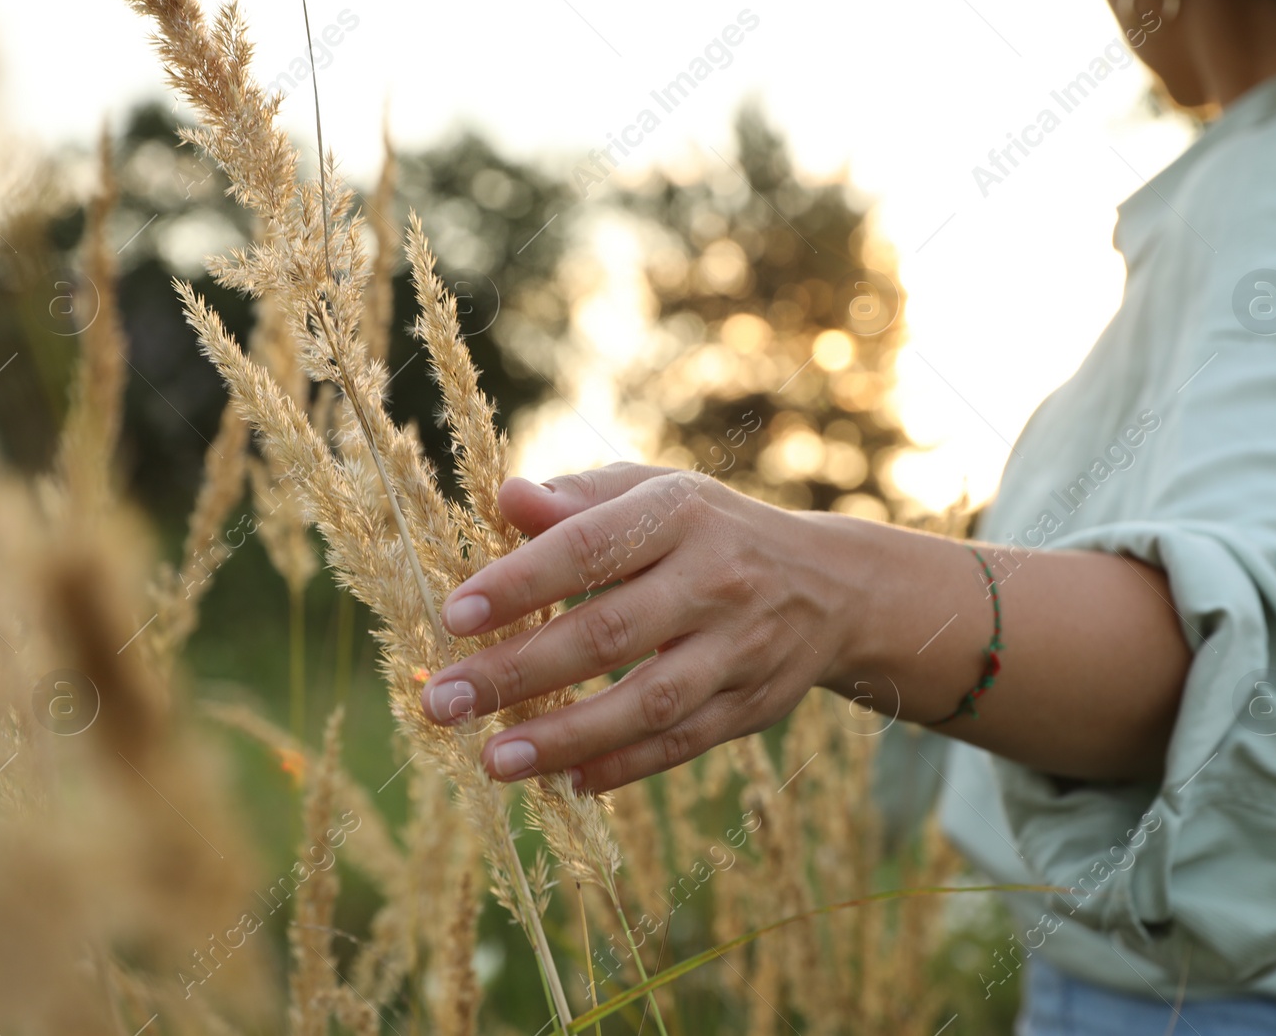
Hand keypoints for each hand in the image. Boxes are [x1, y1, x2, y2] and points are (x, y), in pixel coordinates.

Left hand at [418, 463, 854, 791]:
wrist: (832, 586)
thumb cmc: (711, 532)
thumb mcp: (656, 492)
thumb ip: (579, 498)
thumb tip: (506, 497)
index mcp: (679, 516)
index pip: (587, 550)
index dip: (518, 584)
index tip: (453, 617)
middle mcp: (713, 582)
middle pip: (607, 634)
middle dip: (518, 672)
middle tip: (444, 702)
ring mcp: (737, 649)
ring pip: (646, 703)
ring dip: (565, 737)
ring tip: (493, 761)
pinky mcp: (750, 706)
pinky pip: (680, 744)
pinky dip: (622, 767)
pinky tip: (564, 782)